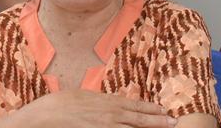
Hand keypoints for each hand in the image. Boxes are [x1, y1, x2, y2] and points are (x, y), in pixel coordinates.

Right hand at [8, 90, 172, 126]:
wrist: (45, 115)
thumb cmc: (61, 104)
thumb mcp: (85, 96)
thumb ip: (102, 101)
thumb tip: (115, 104)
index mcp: (108, 102)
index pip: (135, 106)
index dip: (151, 109)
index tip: (163, 110)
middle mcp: (110, 115)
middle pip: (139, 119)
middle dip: (158, 121)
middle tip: (175, 121)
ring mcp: (105, 127)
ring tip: (166, 127)